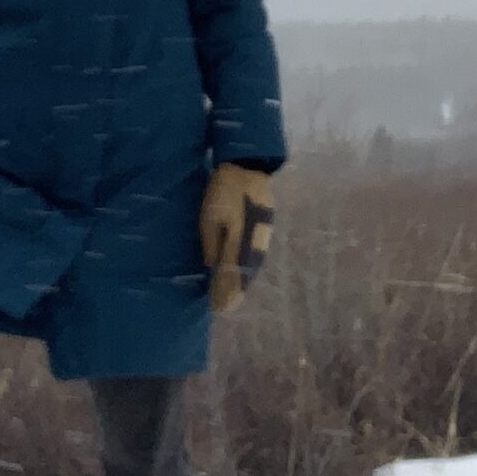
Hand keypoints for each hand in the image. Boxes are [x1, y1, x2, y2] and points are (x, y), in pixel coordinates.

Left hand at [198, 164, 275, 313]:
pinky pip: (255, 254)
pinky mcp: (264, 228)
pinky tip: (242, 271)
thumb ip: (215, 246)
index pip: (236, 276)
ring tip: (233, 295)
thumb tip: (214, 269)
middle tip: (224, 307)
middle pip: (247, 273)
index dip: (228, 293)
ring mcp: (263, 235)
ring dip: (244, 279)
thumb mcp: (212, 218)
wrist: (247, 165)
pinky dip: (248, 266)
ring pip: (253, 264)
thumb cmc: (226, 192)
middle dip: (236, 290)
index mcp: (245, 244)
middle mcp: (258, 244)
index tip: (218, 310)